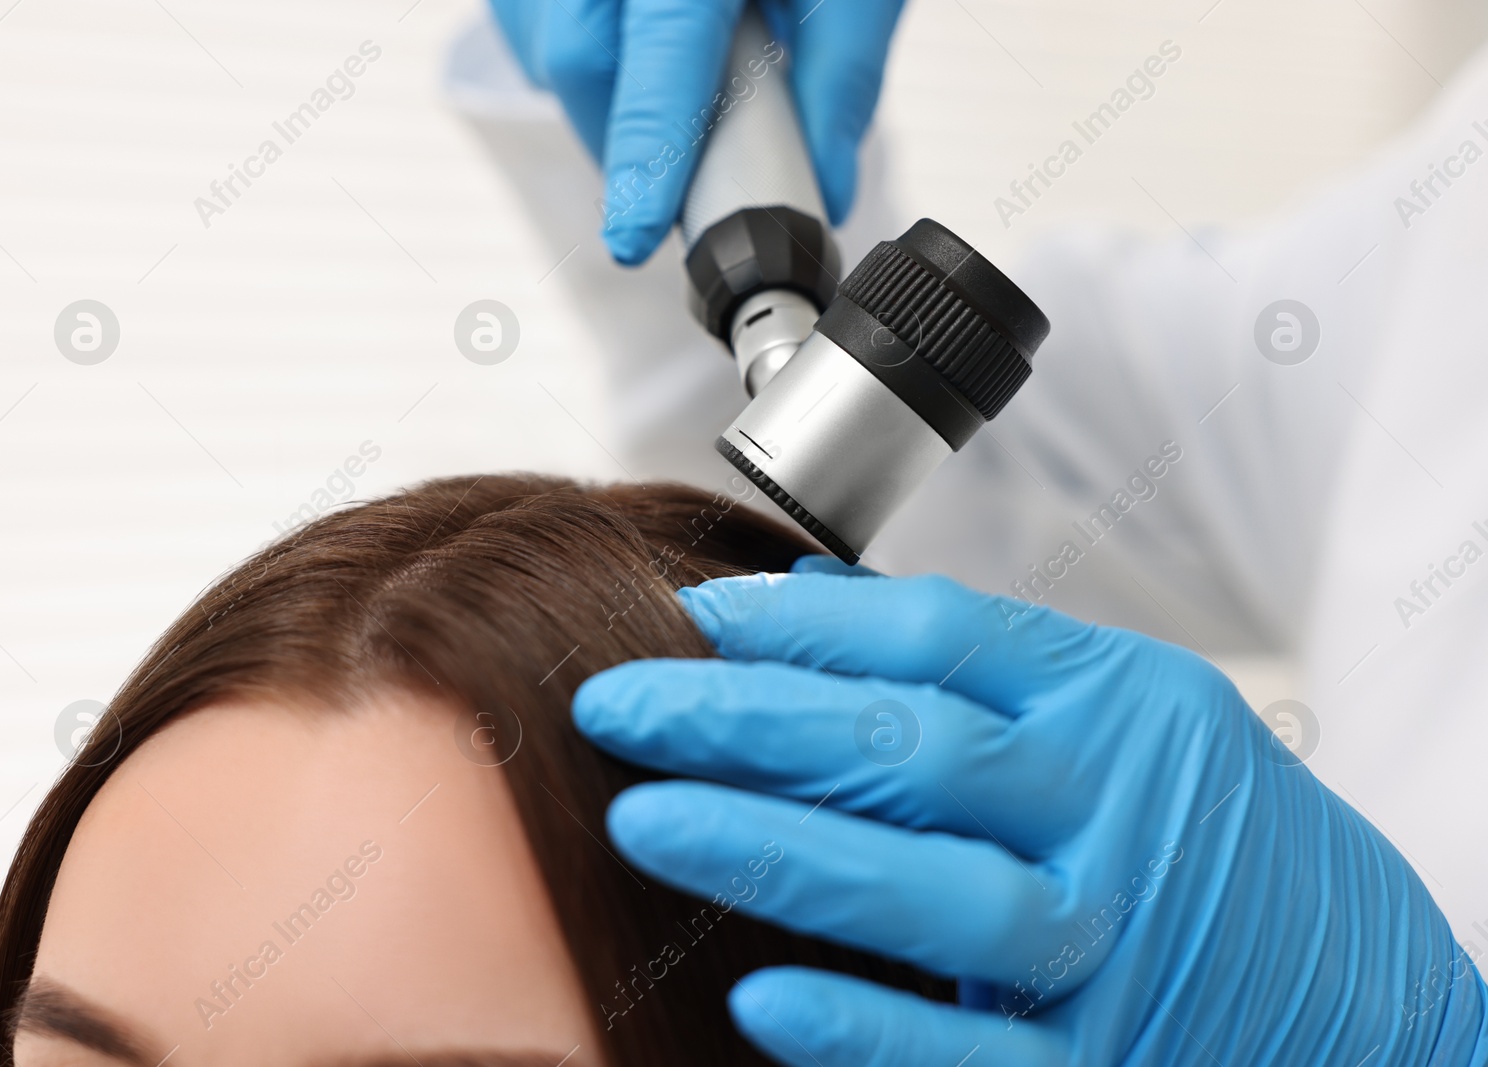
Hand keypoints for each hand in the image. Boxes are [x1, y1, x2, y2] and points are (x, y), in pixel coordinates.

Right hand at [487, 0, 904, 263]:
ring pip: (552, 48)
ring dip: (610, 100)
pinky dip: (589, 61)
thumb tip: (824, 185)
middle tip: (682, 179)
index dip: (644, 153)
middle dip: (629, 142)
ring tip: (676, 83)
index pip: (656, 55)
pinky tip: (639, 45)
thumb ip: (843, 70)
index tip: (632, 235)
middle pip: (582, 59)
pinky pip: (536, 23)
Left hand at [573, 561, 1487, 1064]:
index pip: (937, 639)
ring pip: (935, 893)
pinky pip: (975, 1056)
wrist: (1370, 997)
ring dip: (780, 853)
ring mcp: (1111, 946)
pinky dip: (871, 1030)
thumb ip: (976, 664)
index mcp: (1115, 706)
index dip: (799, 628)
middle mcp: (1113, 814)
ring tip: (644, 820)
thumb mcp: (1127, 713)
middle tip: (619, 704)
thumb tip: (799, 605)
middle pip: (912, 747)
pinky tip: (763, 997)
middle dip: (748, 721)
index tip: (688, 619)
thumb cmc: (1219, 834)